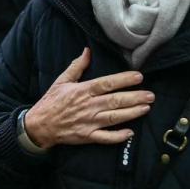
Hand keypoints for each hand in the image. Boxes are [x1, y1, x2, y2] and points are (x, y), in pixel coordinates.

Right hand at [23, 48, 151, 149]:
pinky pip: (105, 137)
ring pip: (114, 118)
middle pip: (115, 101)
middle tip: (150, 95)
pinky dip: (118, 136)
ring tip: (146, 108)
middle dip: (134, 97)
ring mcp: (88, 122)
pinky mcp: (87, 136)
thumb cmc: (51, 101)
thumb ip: (77, 66)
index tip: (138, 77)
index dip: (123, 80)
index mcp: (82, 91)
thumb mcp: (62, 81)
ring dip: (131, 113)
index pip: (107, 84)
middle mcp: (88, 106)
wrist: (39, 125)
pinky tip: (130, 133)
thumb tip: (88, 51)